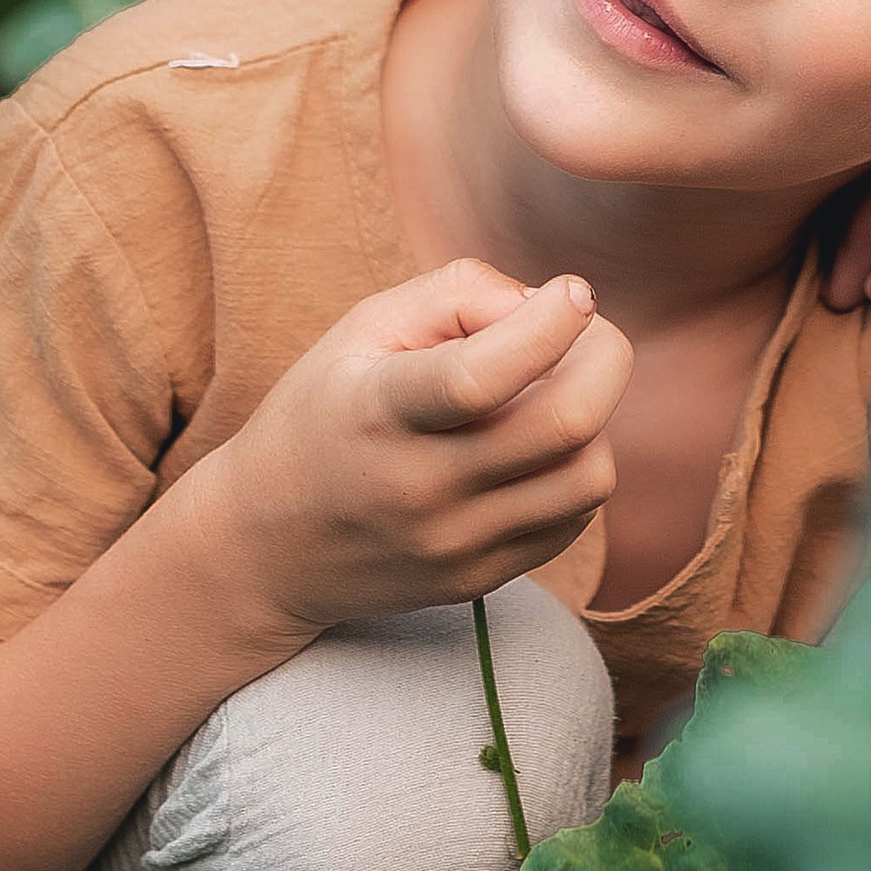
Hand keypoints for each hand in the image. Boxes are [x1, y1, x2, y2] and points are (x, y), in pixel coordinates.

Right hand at [197, 260, 632, 634]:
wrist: (266, 545)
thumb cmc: (326, 411)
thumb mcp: (363, 329)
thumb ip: (458, 293)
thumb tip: (549, 307)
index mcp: (379, 412)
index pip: (483, 375)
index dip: (551, 323)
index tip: (571, 291)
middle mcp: (419, 487)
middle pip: (567, 423)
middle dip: (604, 356)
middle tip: (586, 331)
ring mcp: (453, 545)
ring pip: (589, 477)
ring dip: (595, 419)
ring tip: (552, 393)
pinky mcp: (478, 579)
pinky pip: (573, 518)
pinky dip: (575, 469)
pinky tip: (535, 447)